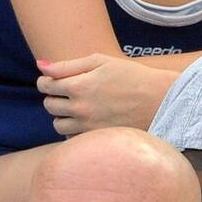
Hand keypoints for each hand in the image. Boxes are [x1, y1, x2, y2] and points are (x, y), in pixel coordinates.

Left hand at [37, 54, 171, 133]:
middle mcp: (80, 109)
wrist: (161, 101)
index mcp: (79, 86)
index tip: (54, 80)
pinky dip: (74, 130)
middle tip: (68, 93)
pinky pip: (73, 138)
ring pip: (58, 125)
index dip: (47, 80)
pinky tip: (88, 121)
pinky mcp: (97, 139)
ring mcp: (88, 127)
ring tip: (78, 108)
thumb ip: (67, 65)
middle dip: (54, 97)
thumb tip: (40, 66)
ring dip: (62, 116)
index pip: (45, 85)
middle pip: (49, 106)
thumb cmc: (132, 76)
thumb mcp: (100, 61)